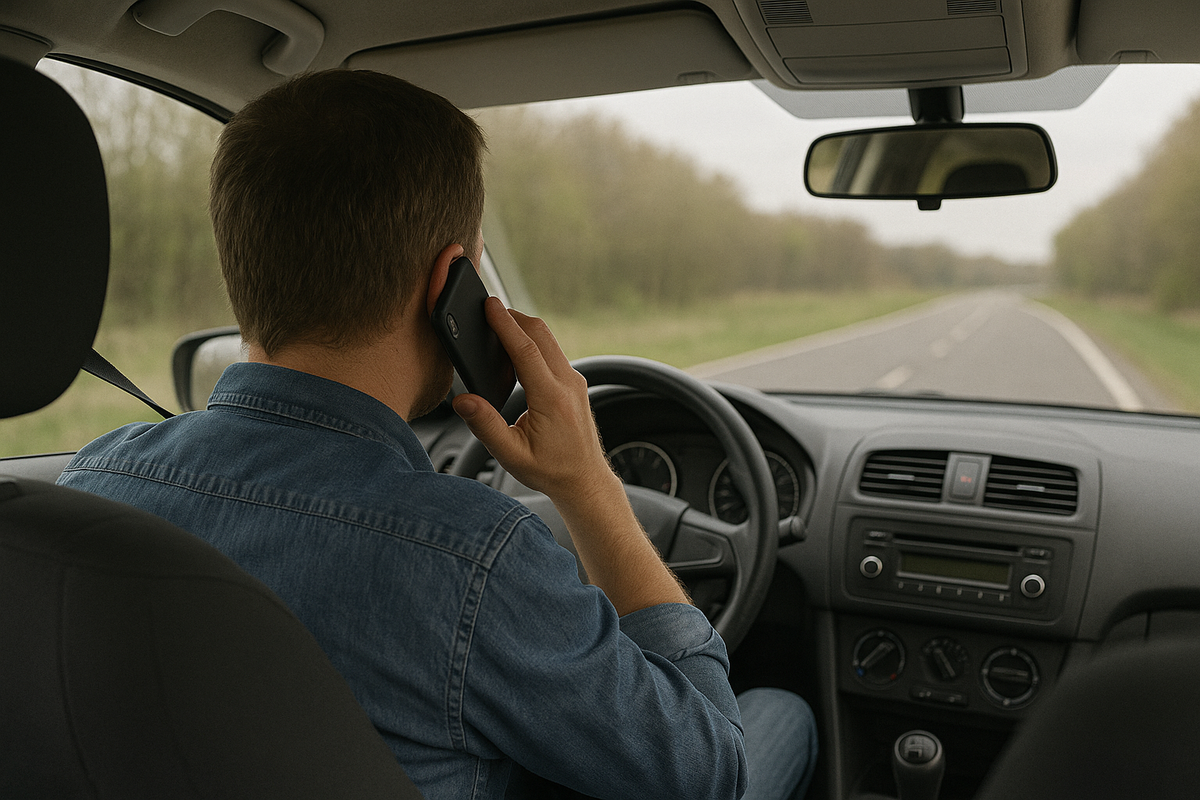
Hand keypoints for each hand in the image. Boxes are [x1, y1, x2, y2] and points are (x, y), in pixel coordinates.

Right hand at [452, 298, 689, 612]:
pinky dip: (531, 343)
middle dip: (512, 317)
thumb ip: (486, 426)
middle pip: (539, 334)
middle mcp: (568, 384)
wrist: (584, 480)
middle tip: (487, 308)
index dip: (505, 324)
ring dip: (522, 329)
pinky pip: (551, 353)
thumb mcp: (511, 456)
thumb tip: (462, 400)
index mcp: (551, 399)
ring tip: (495, 326)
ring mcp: (574, 382)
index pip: (526, 350)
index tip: (489, 304)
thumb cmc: (549, 471)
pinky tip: (513, 352)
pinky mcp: (574, 384)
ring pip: (547, 340)